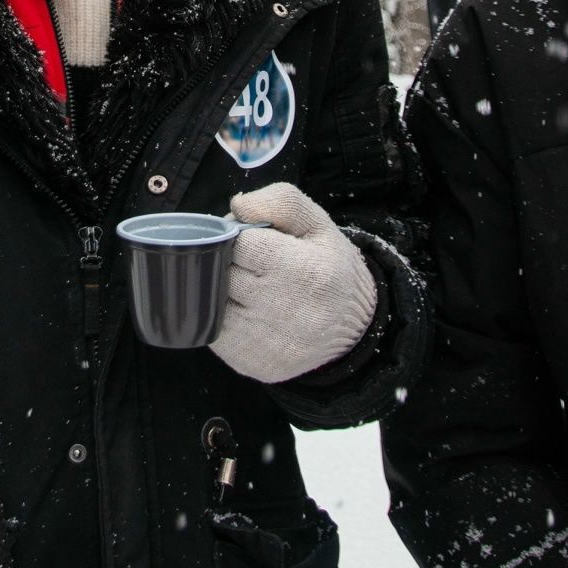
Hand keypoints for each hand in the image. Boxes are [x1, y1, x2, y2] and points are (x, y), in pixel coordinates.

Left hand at [209, 180, 376, 383]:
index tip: (252, 241)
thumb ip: (279, 201)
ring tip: (247, 287)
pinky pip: (215, 334)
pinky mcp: (255, 366)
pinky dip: (223, 319)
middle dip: (229, 263)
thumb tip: (236, 207)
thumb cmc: (328, 266)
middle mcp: (288, 311)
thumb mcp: (317, 223)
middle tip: (249, 264)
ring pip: (214, 304)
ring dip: (222, 291)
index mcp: (307, 271)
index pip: (242, 244)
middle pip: (224, 274)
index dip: (240, 237)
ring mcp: (270, 344)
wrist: (354, 326)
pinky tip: (244, 311)